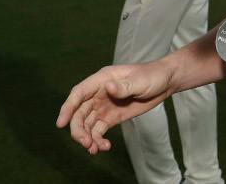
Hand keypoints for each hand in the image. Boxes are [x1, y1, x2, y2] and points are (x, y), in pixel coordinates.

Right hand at [56, 61, 174, 153]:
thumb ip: (124, 86)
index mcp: (101, 80)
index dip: (68, 107)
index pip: (79, 93)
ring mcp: (103, 106)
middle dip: (78, 130)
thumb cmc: (152, 76)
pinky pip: (98, 130)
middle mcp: (98, 93)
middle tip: (86, 144)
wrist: (165, 82)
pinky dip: (98, 140)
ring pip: (87, 124)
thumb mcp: (140, 80)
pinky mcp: (110, 117)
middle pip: (79, 113)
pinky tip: (104, 147)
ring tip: (95, 150)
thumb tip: (108, 88)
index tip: (61, 123)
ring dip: (87, 138)